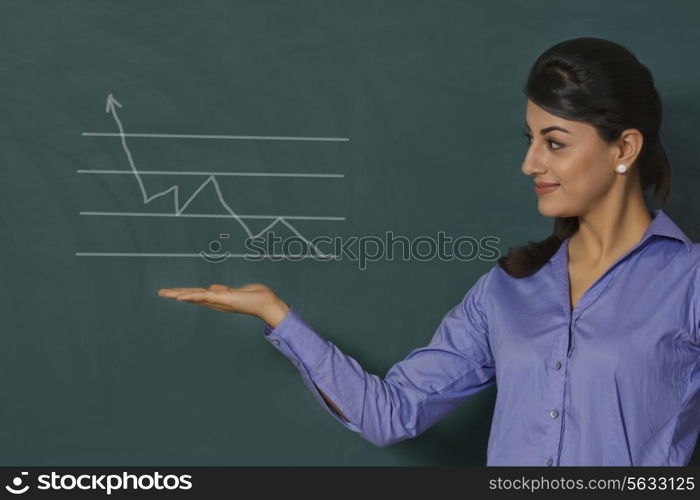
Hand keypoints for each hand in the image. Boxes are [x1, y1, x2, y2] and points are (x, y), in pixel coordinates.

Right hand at [157, 283, 289, 327]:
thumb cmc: (256, 297)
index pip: (198, 295)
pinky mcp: (221, 298)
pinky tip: (179, 297)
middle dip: (176, 294)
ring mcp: (217, 301)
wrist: (266, 302)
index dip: (185, 293)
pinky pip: (202, 296)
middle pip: (192, 296)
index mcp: (219, 299)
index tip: (173, 292)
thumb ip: (224, 290)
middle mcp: (216, 301)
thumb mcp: (237, 291)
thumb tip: (212, 287)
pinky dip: (190, 296)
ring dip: (178, 294)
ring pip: (194, 296)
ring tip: (163, 293)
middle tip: (160, 292)